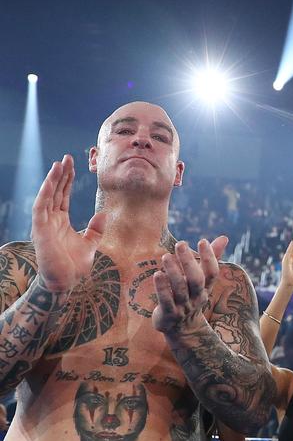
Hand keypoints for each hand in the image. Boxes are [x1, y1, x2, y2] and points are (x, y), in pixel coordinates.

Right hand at [31, 155, 106, 290]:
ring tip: (60, 163)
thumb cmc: (74, 266)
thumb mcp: (90, 244)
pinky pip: (41, 207)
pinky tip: (51, 181)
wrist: (66, 282)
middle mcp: (51, 220)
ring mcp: (44, 224)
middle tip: (67, 157)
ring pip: (47, 196)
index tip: (72, 165)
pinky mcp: (40, 229)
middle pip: (55, 192)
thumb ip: (96, 229)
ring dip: (53, 179)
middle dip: (61, 175)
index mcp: (61, 221)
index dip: (67, 180)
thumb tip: (103, 214)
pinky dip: (46, 193)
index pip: (63, 196)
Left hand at [152, 237, 228, 334]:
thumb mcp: (202, 278)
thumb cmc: (190, 295)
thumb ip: (212, 257)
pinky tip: (158, 274)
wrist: (182, 328)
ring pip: (180, 289)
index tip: (202, 241)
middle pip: (196, 280)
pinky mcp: (169, 314)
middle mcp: (196, 297)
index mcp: (206, 288)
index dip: (209, 258)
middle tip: (181, 244)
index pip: (212, 273)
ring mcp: (183, 307)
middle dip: (189, 262)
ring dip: (173, 272)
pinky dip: (162, 288)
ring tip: (166, 256)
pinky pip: (166, 300)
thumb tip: (224, 237)